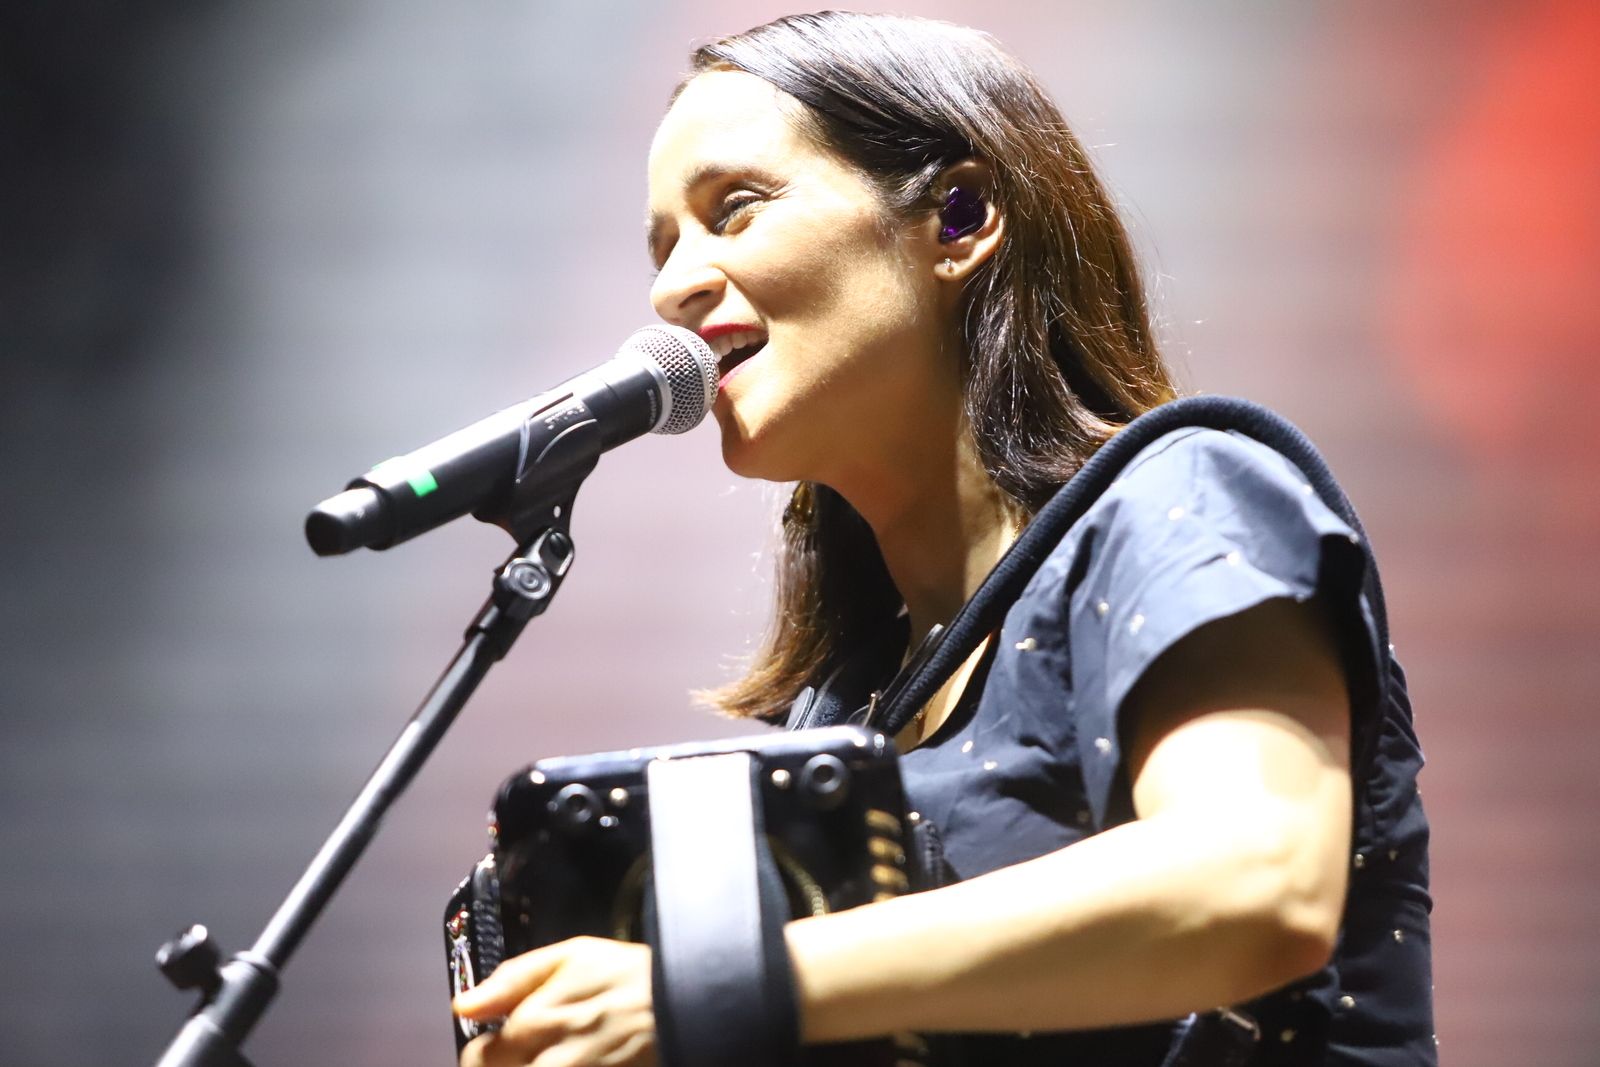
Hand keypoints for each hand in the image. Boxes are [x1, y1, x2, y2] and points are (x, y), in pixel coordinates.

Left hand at [455, 936, 654, 1066]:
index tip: (498, 1045)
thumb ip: (513, 979)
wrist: (691, 998)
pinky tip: (580, 1060)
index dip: (483, 1052)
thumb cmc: (631, 975)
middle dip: (504, 1065)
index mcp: (535, 1021)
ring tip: (553, 1055)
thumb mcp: (574, 956)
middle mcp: (551, 1061)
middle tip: (529, 1051)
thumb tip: (462, 1005)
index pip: (476, 1057)